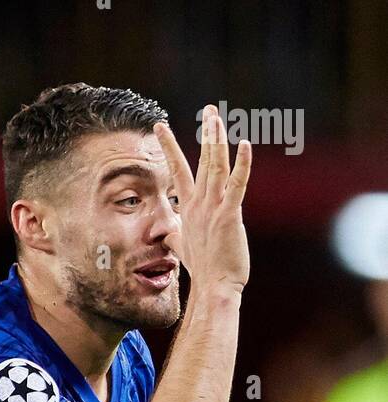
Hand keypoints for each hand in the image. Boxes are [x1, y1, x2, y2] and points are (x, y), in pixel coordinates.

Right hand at [154, 104, 251, 296]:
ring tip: (217, 117)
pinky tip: (244, 145)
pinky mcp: (229, 216)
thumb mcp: (183, 247)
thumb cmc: (203, 270)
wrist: (213, 287)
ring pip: (215, 167)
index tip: (161, 127)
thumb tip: (167, 232)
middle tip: (210, 109)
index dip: (169, 147)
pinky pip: (237, 185)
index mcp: (188, 209)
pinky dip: (242, 164)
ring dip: (217, 140)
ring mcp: (214, 209)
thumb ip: (176, 234)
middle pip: (202, 160)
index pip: (177, 171)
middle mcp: (199, 205)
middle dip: (205, 133)